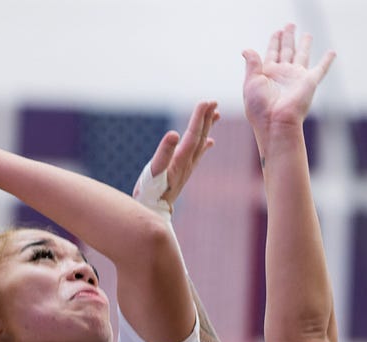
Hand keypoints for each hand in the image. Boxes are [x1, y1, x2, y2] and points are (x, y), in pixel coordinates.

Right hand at [133, 99, 220, 214]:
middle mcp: (187, 163)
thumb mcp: (154, 173)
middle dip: (207, 118)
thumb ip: (164, 153)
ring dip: (208, 128)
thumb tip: (174, 134)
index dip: (199, 118)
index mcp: (181, 160)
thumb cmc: (150, 194)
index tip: (206, 102)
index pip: (193, 134)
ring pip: (201, 144)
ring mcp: (186, 168)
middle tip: (214, 102)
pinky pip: (197, 155)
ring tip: (216, 114)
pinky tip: (210, 141)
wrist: (154, 214)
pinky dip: (204, 145)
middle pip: (200, 137)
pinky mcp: (183, 173)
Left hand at [241, 23, 335, 135]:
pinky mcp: (309, 82)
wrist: (276, 123)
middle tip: (289, 25)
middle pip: (287, 50)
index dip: (274, 41)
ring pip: (302, 55)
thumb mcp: (251, 83)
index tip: (277, 31)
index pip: (272, 52)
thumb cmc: (260, 108)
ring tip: (307, 34)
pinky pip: (320, 69)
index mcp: (268, 73)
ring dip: (304, 44)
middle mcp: (283, 74)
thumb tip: (246, 49)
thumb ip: (252, 64)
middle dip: (288, 37)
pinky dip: (327, 61)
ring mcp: (297, 77)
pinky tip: (332, 52)